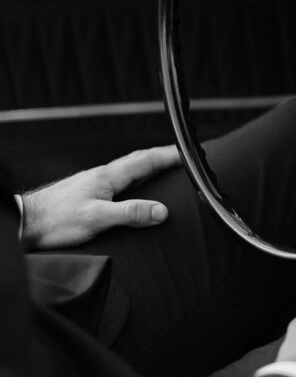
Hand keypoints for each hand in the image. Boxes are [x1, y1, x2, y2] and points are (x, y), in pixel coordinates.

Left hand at [21, 146, 179, 249]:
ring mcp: (93, 183)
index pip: (145, 160)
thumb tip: (161, 211)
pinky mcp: (86, 193)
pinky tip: (131, 189)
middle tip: (181, 157)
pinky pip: (118, 181)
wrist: (26, 223)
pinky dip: (133, 179)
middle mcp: (101, 176)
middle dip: (161, 157)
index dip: (169, 156)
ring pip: (127, 170)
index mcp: (107, 177)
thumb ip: (130, 213)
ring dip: (147, 166)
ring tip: (163, 169)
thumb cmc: (55, 221)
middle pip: (138, 161)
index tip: (188, 154)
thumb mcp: (97, 218)